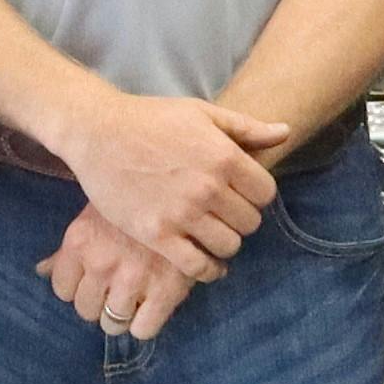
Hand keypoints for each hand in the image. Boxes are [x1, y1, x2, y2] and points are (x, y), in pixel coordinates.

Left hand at [38, 208, 202, 338]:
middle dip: (100, 302)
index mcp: (79, 241)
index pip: (62, 289)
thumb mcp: (95, 215)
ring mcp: (133, 279)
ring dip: (122, 314)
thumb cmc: (135, 199)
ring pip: (112, 323)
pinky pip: (143, 330)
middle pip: (85, 309)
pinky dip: (145, 324)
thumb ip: (68, 248)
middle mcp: (100, 263)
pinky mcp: (166, 290)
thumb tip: (41, 271)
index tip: (94, 281)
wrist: (185, 190)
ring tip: (136, 297)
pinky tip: (152, 307)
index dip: (79, 288)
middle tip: (117, 289)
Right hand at [59, 92, 296, 278]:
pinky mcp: (157, 234)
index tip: (241, 195)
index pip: (266, 194)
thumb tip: (285, 133)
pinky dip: (208, 270)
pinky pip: (197, 266)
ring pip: (228, 246)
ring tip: (212, 234)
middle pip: (250, 223)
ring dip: (224, 243)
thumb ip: (246, 127)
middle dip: (241, 219)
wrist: (97, 133)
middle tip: (223, 215)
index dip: (256, 196)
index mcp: (224, 156)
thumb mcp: (201, 113)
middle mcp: (208, 187)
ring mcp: (182, 214)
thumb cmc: (150, 119)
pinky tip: (206, 263)